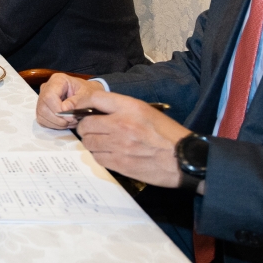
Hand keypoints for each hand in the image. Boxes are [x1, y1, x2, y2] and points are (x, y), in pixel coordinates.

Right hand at [35, 74, 103, 129]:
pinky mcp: (43, 109)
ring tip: (71, 122)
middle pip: (43, 107)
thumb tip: (64, 110)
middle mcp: (47, 88)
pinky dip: (54, 125)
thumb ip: (77, 102)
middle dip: (58, 119)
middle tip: (72, 121)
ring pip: (41, 115)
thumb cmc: (89, 93)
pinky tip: (65, 122)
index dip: (58, 109)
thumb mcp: (89, 96)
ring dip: (57, 123)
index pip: (49, 96)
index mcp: (57, 80)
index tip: (70, 117)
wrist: (88, 96)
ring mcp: (43, 98)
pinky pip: (42, 120)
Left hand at [73, 91, 191, 187]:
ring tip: (103, 142)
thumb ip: (120, 107)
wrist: (184, 157)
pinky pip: (98, 158)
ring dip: (92, 142)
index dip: (81, 104)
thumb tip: (94, 110)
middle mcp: (122, 124)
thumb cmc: (166, 134)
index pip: (94, 98)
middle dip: (86, 127)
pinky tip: (110, 153)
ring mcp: (120, 146)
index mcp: (130, 107)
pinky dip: (100, 156)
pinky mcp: (121, 164)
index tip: (78, 110)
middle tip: (94, 130)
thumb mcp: (146, 110)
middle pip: (86, 124)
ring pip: (89, 143)